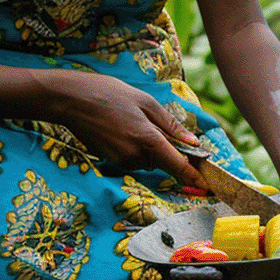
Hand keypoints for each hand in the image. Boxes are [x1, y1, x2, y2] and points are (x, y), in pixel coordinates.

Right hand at [44, 70, 206, 188]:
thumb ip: (171, 125)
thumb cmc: (110, 94)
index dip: (194, 177)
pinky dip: (137, 146)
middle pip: (164, 161)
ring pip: (149, 159)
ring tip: (133, 118)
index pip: (178, 166)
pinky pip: (134, 158)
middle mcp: (135, 157)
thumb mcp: (146, 102)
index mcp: (148, 140)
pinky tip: (123, 125)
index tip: (207, 186)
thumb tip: (193, 143)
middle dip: (169, 149)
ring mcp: (121, 162)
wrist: (72, 100)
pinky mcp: (111, 162)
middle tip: (157, 122)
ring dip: (151, 145)